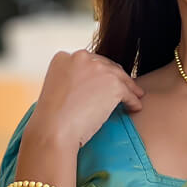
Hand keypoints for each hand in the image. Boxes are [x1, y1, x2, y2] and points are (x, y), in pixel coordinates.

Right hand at [22, 49, 144, 154]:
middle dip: (115, 77)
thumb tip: (86, 89)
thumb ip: (70, 82)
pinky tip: (135, 107)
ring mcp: (98, 69)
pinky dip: (133, 100)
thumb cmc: (51, 119)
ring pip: (119, 77)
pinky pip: (128, 92)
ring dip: (129, 87)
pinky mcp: (113, 84)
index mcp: (63, 57)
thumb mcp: (55, 90)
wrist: (54, 129)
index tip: (103, 81)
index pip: (87, 62)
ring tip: (135, 96)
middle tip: (124, 87)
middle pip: (106, 65)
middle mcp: (81, 57)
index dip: (97, 72)